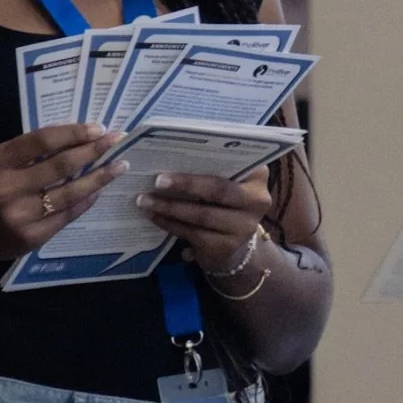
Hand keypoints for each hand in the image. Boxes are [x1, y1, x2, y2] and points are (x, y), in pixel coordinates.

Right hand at [0, 124, 126, 270]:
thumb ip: (28, 152)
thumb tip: (78, 138)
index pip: (42, 141)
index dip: (73, 133)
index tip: (99, 128)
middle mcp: (6, 189)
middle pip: (61, 166)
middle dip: (94, 151)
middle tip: (118, 140)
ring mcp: (20, 217)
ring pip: (70, 193)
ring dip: (100, 178)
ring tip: (120, 165)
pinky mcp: (32, 238)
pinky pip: (67, 215)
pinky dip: (86, 200)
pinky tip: (99, 190)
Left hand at [135, 166, 271, 276]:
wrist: (236, 245)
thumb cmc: (225, 202)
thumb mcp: (227, 182)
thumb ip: (211, 169)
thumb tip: (172, 155)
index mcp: (258, 176)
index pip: (235, 162)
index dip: (207, 159)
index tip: (178, 154)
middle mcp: (257, 201)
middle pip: (218, 190)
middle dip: (185, 184)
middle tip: (156, 181)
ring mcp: (244, 227)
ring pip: (202, 215)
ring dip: (170, 207)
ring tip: (145, 200)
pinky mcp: (226, 247)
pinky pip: (193, 233)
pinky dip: (170, 224)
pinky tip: (154, 216)